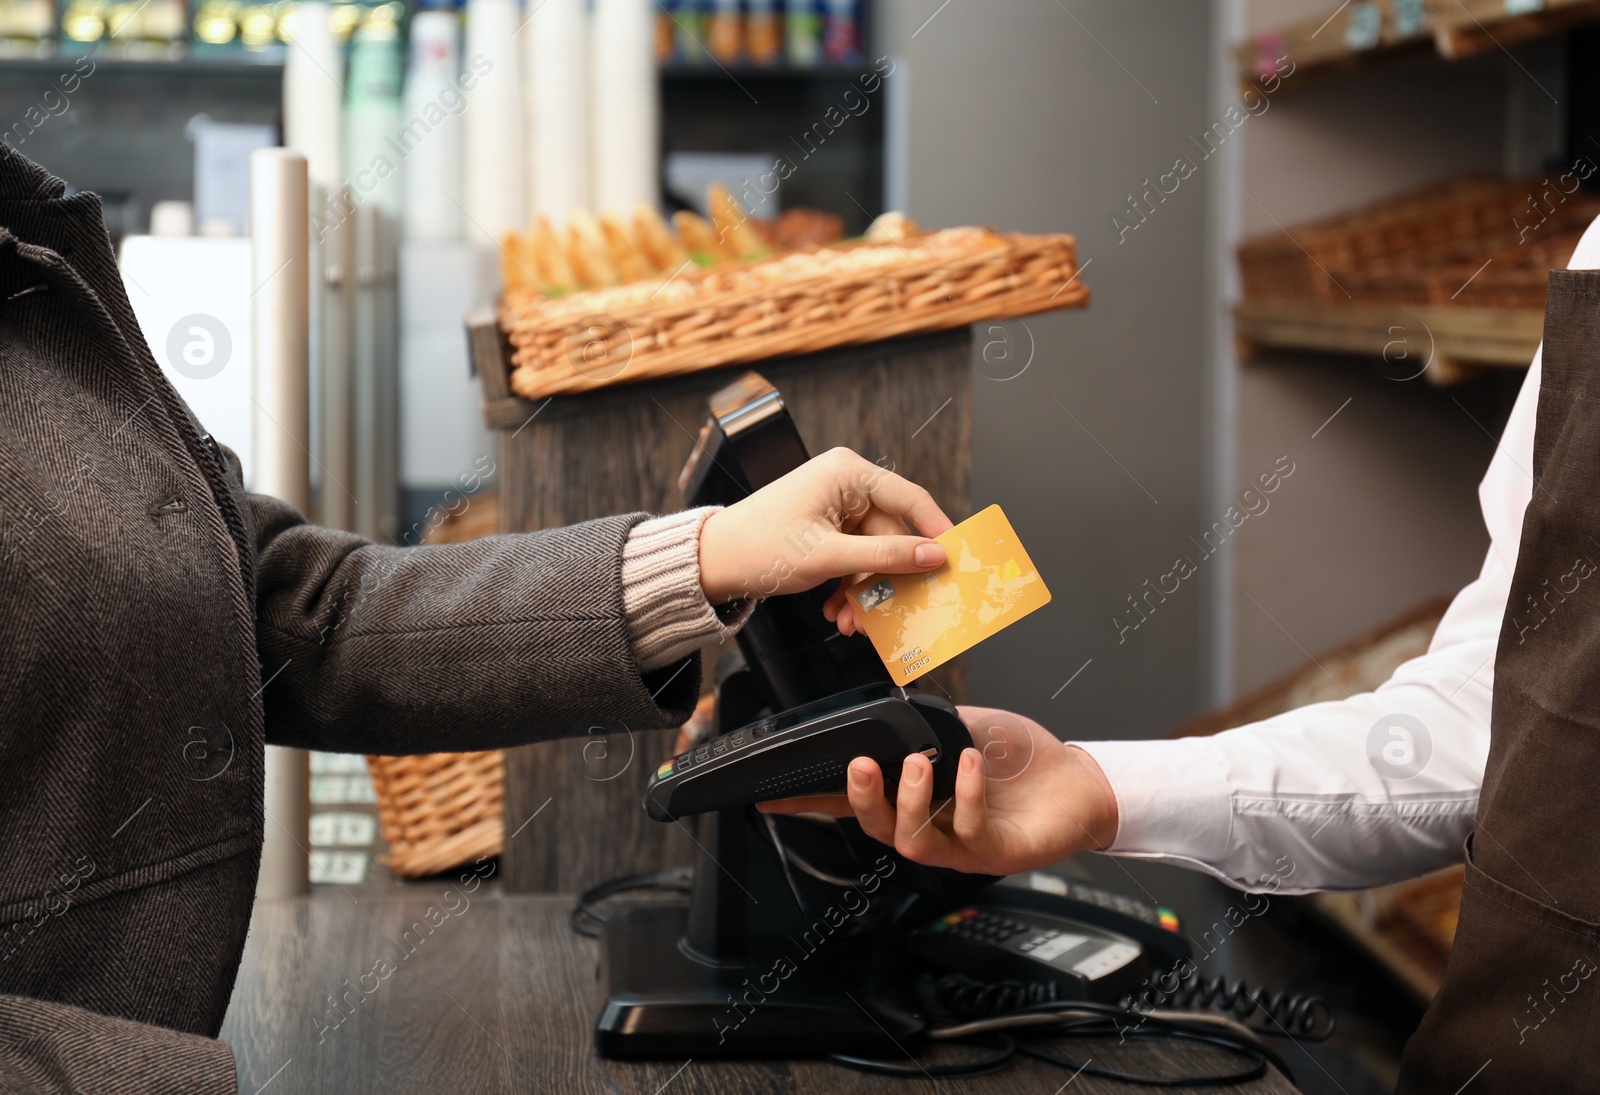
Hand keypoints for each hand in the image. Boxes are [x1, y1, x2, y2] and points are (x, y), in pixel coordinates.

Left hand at [697, 447, 952, 603]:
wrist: (712, 563)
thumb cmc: (758, 547)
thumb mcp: (829, 557)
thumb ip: (885, 557)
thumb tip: (933, 555)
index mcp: (848, 473)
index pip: (911, 499)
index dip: (936, 531)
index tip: (955, 561)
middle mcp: (845, 483)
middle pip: (892, 535)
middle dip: (886, 581)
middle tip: (889, 614)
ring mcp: (835, 506)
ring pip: (873, 553)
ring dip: (865, 592)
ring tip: (851, 621)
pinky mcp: (826, 527)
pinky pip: (854, 557)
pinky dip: (850, 586)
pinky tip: (838, 611)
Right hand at [759, 706, 1118, 875]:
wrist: (1079, 781)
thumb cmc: (1018, 759)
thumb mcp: (960, 729)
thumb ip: (922, 727)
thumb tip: (886, 713)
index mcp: (914, 797)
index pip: (851, 802)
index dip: (810, 802)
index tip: (770, 797)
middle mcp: (930, 826)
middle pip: (874, 827)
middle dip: (858, 796)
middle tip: (860, 764)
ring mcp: (959, 845)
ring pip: (910, 839)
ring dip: (908, 798)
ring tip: (919, 763)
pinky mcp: (993, 853)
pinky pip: (967, 829)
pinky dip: (966, 793)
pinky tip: (969, 763)